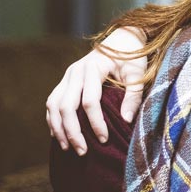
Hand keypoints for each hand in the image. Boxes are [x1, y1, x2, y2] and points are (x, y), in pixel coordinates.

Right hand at [46, 26, 146, 154]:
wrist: (120, 39)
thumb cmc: (132, 58)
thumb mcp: (137, 74)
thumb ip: (133, 96)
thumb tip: (125, 121)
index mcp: (93, 68)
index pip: (90, 101)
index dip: (95, 122)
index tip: (104, 139)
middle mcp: (75, 72)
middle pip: (66, 106)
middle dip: (72, 131)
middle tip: (82, 151)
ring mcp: (67, 76)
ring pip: (54, 105)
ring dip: (58, 128)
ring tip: (67, 148)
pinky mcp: (64, 82)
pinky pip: (53, 102)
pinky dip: (53, 120)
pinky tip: (59, 136)